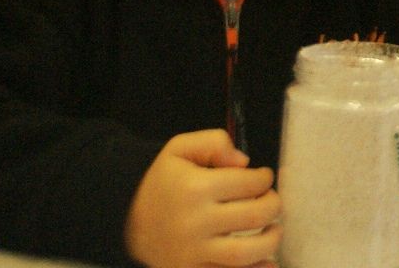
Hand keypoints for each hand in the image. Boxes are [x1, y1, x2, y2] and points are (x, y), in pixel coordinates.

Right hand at [124, 129, 280, 267]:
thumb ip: (214, 142)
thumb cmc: (161, 182)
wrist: (126, 219)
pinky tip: (268, 263)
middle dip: (273, 206)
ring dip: (270, 240)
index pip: (249, 183)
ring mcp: (192, 253)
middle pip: (254, 216)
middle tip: (270, 201)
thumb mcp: (179, 149)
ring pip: (245, 253)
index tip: (263, 178)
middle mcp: (194, 222)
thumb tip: (243, 161)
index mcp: (195, 189)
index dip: (264, 179)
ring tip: (273, 229)